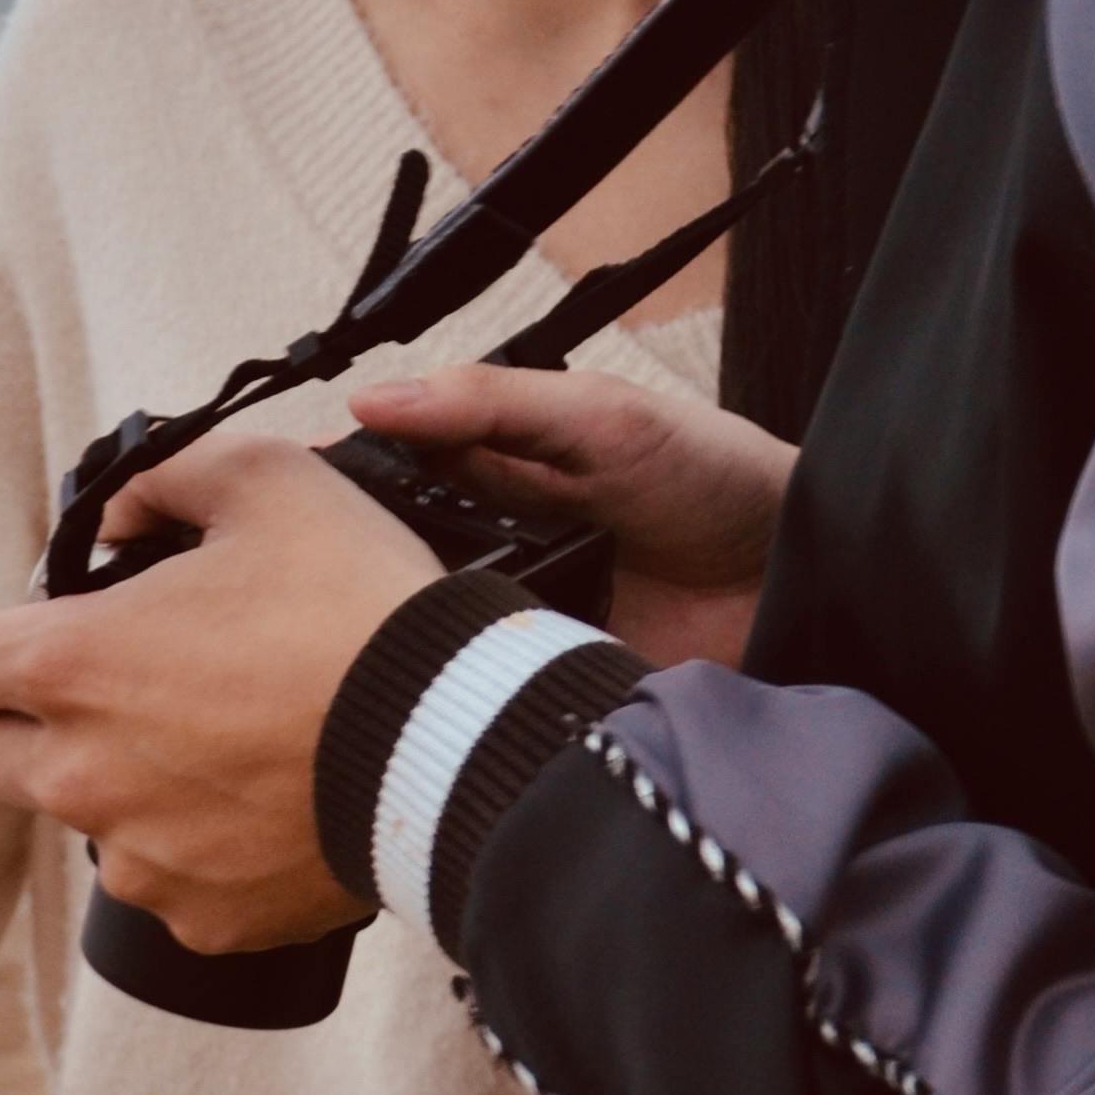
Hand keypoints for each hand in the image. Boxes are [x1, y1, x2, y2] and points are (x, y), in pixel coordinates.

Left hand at [0, 435, 437, 949]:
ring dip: (128, 789)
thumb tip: (118, 518)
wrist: (455, 737)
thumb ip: (163, 478)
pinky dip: (205, 850)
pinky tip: (271, 805)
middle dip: (36, 724)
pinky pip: (173, 883)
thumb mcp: (267, 480)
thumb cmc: (354, 601)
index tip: (30, 635)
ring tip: (229, 747)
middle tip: (133, 690)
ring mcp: (139, 859)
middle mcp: (80, 776)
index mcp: (70, 667)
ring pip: (88, 823)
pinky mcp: (202, 919)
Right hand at [348, 365, 794, 669]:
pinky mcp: (548, 684)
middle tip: (319, 578)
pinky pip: (484, 695)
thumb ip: (489, 402)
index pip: (395, 479)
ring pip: (430, 635)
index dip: (342, 488)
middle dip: (361, 571)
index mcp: (503, 475)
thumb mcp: (598, 416)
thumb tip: (373, 399)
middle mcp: (502, 551)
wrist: (808, 574)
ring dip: (408, 634)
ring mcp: (523, 622)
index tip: (286, 498)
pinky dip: (463, 692)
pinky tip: (442, 687)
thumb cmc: (715, 477)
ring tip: (366, 635)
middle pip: (399, 563)